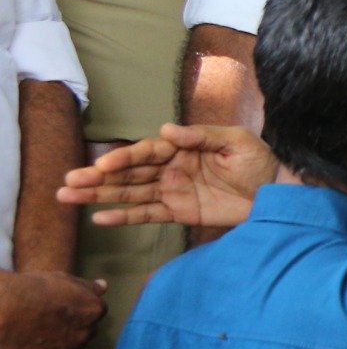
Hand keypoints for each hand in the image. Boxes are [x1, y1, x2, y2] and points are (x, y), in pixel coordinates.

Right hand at [0, 270, 105, 348]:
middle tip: (64, 328)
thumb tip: (103, 287)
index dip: (85, 311)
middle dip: (80, 330)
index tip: (74, 311)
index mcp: (93, 310)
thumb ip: (86, 286)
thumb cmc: (31, 288)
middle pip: (90, 333)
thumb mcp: (62, 279)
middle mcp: (85, 333)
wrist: (3, 309)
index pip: (97, 312)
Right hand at [58, 124, 274, 228]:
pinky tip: (99, 218)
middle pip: (129, 173)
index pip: (146, 152)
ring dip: (100, 196)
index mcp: (182, 147)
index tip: (102, 165)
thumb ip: (201, 136)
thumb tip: (166, 129)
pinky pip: (147, 215)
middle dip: (98, 177)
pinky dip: (123, 217)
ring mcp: (173, 190)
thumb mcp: (235, 141)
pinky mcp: (179, 212)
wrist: (276, 192)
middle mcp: (172, 167)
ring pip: (130, 193)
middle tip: (68, 182)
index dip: (124, 159)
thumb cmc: (258, 161)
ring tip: (68, 197)